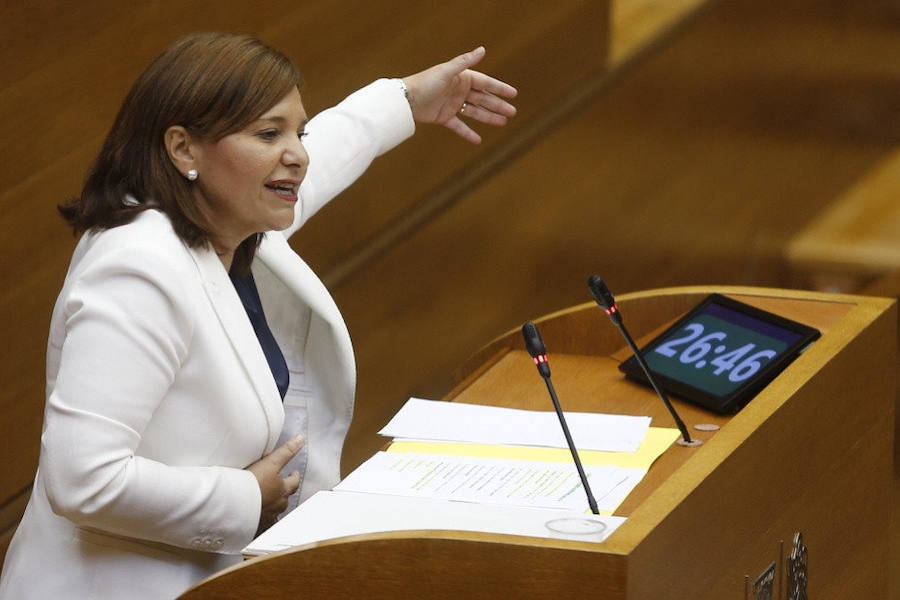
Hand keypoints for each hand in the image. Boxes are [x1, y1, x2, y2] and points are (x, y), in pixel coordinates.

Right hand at [246, 435, 303, 534]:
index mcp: (283, 490)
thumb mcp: (270, 462)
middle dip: (284, 493)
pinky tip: (256, 519)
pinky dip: (260, 520)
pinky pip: (261, 524)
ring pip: (275, 512)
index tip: (294, 473)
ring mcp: (267, 517)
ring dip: (273, 507)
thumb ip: (286, 451)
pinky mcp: (255, 526)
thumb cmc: (252, 483)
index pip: (294, 482)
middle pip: (285, 499)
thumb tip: (300, 439)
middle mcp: (278, 505)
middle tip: (281, 487)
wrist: (234, 504)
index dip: (295, 477)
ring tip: (268, 503)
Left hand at [402, 46, 517, 143]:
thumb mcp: (447, 71)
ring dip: (489, 117)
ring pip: (475, 112)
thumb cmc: (425, 82)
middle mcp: (458, 91)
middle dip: (498, 105)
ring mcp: (452, 105)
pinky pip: (459, 126)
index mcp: (461, 79)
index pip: (485, 83)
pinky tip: (478, 140)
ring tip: (503, 123)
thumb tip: (483, 49)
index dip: (499, 88)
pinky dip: (468, 133)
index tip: (513, 94)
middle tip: (513, 112)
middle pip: (483, 99)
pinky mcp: (444, 118)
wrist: (406, 99)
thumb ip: (465, 62)